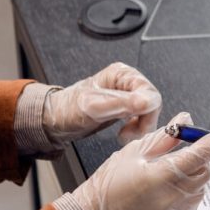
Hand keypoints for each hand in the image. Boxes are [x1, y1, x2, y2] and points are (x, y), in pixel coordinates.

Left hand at [45, 62, 162, 144]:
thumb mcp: (94, 107)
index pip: (150, 93)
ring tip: (124, 135)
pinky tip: (123, 134)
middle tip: (127, 134)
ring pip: (149, 113)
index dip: (146, 113)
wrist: (56, 120)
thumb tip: (147, 102)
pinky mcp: (126, 108)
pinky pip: (142, 119)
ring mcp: (127, 95)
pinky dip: (136, 130)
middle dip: (144, 122)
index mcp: (122, 74)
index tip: (134, 127)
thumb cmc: (69, 109)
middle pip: (152, 103)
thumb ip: (122, 103)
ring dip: (140, 128)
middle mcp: (127, 82)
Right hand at [74, 114, 209, 209]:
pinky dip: (182, 204)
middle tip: (176, 161)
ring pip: (198, 193)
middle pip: (203, 174)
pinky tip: (160, 203)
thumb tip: (186, 121)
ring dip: (188, 184)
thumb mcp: (133, 153)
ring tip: (160, 186)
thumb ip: (165, 138)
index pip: (199, 154)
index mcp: (159, 175)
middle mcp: (169, 200)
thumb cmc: (110, 183)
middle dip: (197, 163)